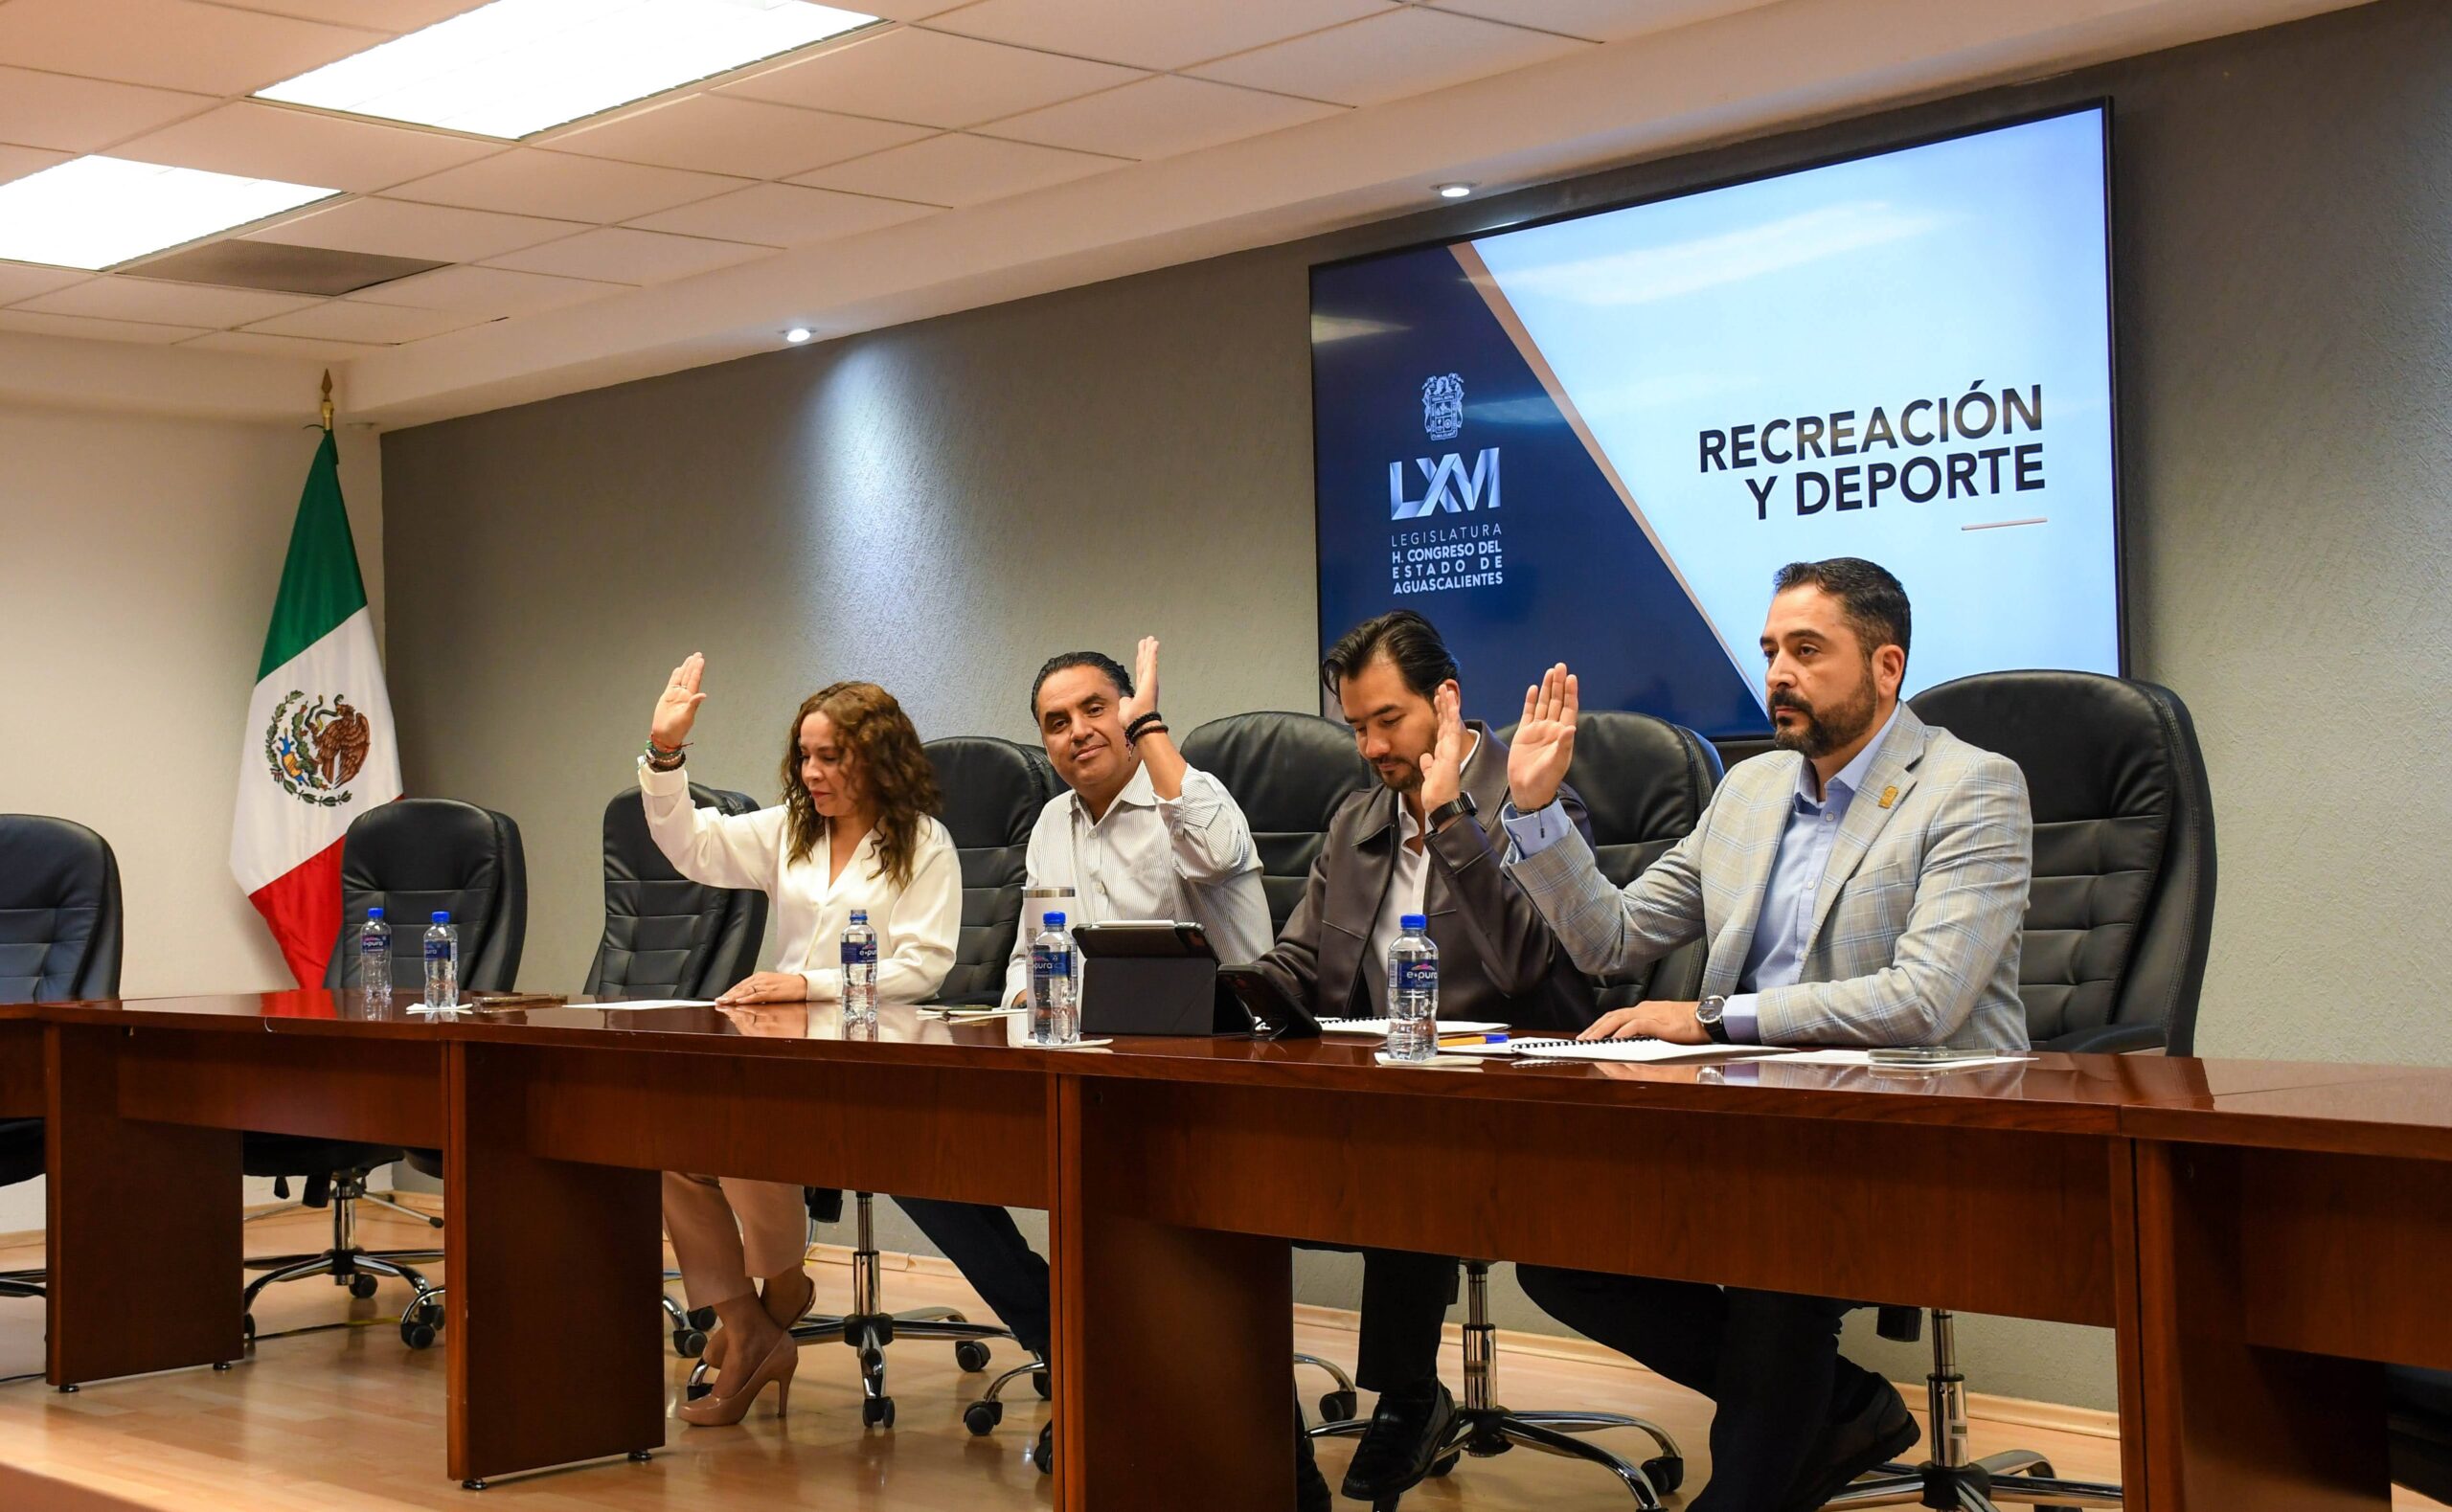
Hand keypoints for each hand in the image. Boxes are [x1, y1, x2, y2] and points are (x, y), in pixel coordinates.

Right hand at [651, 653, 707, 750]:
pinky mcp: (667, 696)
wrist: (665, 734)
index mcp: (690, 698)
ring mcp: (676, 695)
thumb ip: (693, 704)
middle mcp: (684, 695)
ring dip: (686, 668)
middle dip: (693, 665)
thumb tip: (703, 695)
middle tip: (698, 654)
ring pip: (681, 678)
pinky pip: (672, 683)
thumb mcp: (687, 717)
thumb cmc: (677, 729)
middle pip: (689, 676)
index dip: (697, 670)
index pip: (694, 680)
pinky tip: (679, 669)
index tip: (700, 660)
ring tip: (690, 658)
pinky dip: (676, 676)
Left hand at [715, 971, 808, 1005]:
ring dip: (733, 997)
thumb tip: (747, 998)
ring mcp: (766, 985)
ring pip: (745, 991)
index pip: (741, 984)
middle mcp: (761, 979)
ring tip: (724, 1002)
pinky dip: (746, 999)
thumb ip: (759, 990)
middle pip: (741, 987)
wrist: (804, 984)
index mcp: (760, 976)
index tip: (722, 997)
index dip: (730, 991)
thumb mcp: (771, 985)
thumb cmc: (789, 986)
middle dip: (728, 995)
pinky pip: (756, 995)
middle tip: (718, 1001)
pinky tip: (739, 1002)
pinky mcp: (771, 991)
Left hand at [1120, 636, 1159, 728]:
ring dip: (1149, 650)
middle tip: (1147, 641)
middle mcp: (1147, 684)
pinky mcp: (1150, 679)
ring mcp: (1149, 681)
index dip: (1141, 662)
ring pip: (1148, 661)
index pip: (1140, 673)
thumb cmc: (1132, 720)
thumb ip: (1125, 701)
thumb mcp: (1125, 708)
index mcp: (1141, 691)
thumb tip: (1125, 699)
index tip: (1142, 653)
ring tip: (1151, 639)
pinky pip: (1151, 662)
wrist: (1139, 724)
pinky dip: (1152, 652)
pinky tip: (1154, 643)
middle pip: (1144, 665)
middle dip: (1145, 652)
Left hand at [1419, 683, 1465, 813]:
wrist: (1441, 805)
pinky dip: (1452, 715)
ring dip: (1448, 704)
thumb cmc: (1436, 793)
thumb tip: (1425, 757)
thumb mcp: (1429, 775)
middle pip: (1446, 721)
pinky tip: (1451, 702)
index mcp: (1442, 752)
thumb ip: (1428, 765)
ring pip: (1450, 721)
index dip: (1439, 713)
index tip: (1436, 699)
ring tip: (1446, 688)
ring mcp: (1451, 749)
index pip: (1441, 728)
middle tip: (1442, 687)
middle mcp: (1448, 748)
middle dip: (1444, 704)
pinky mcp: (1452, 752)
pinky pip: (1452, 730)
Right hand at [1508, 663, 1577, 811]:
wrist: (1527, 790)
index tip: (1571, 677)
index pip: (1568, 708)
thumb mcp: (1556, 763)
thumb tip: (1570, 727)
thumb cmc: (1546, 780)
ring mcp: (1538, 730)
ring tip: (1549, 672)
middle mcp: (1552, 729)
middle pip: (1556, 701)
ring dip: (1547, 688)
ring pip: (1544, 704)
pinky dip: (1531, 701)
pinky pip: (1528, 713)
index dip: (1570, 693)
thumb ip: (1563, 745)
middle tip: (1560, 666)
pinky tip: (1534, 689)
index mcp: (1562, 734)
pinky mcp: (1524, 734)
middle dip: (1558, 684)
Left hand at [1576, 1001, 1704, 1044]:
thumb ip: (1648, 1029)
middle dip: (1594, 1028)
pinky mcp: (1658, 1022)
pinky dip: (1622, 1033)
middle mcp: (1644, 1009)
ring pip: (1618, 1019)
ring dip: (1602, 1030)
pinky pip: (1635, 1026)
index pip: (1616, 1016)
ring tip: (1590, 1041)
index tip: (1588, 1035)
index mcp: (1645, 1010)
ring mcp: (1650, 1014)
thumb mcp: (1663, 1025)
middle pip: (1612, 1016)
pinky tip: (1613, 1040)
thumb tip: (1633, 1039)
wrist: (1708, 1017)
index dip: (1600, 1025)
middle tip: (1581, 1040)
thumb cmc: (1690, 1023)